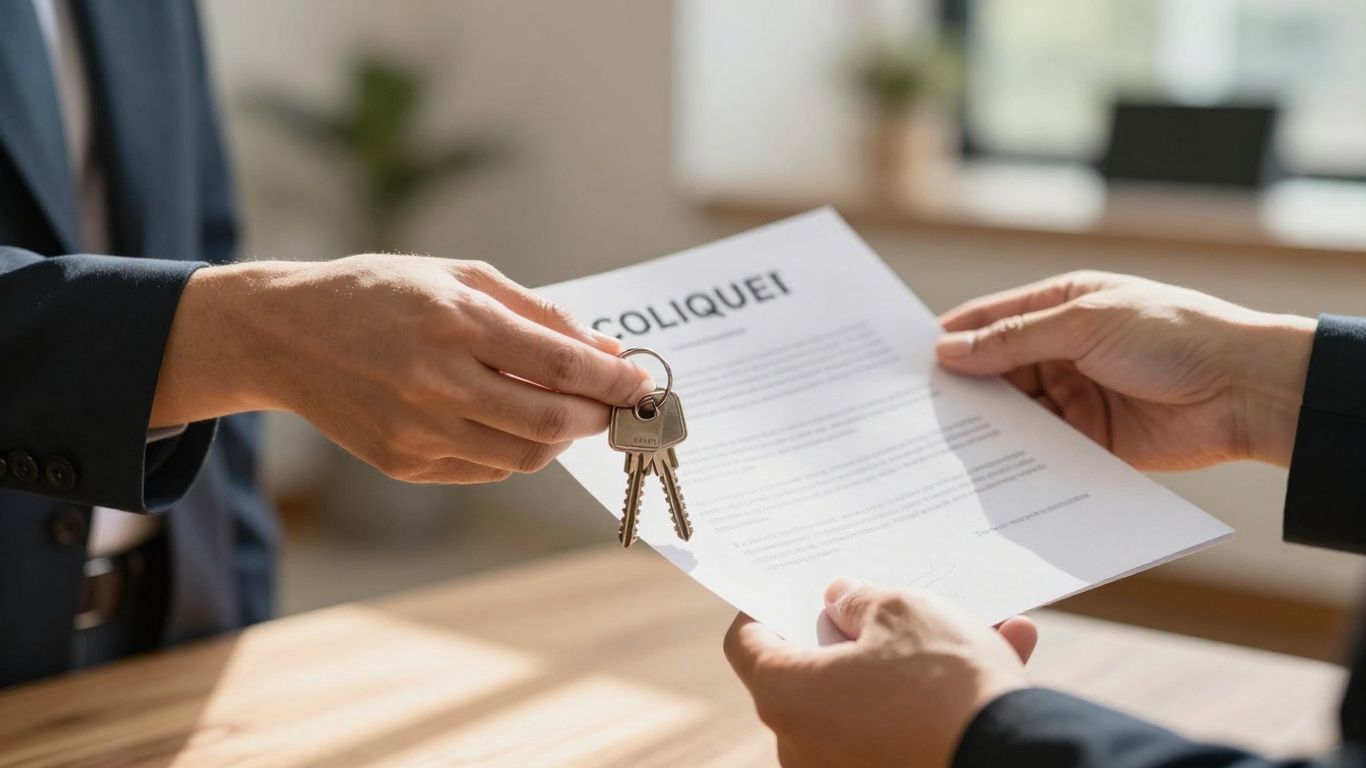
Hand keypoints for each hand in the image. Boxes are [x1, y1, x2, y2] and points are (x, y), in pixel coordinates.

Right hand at [153, 255, 652, 482]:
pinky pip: (488, 469)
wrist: (284, 335)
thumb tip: (608, 349)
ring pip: (526, 455)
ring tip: (564, 410)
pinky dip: (517, 451)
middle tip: (615, 405)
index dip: (613, 380)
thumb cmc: (381, 293)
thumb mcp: (459, 277)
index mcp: (453, 321)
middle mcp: (435, 381)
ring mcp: (417, 430)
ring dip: (562, 438)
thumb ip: (538, 313)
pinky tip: (510, 421)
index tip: (643, 384)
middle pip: (552, 422)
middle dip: (599, 417)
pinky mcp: (403, 463)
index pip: (560, 365)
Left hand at [724, 579, 1036, 767]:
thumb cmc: (944, 680)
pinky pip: (908, 729)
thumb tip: (841, 601)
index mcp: (786, 696)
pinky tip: (1002, 652)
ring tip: (970, 619)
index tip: (787, 586)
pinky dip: (940, 699)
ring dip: (915, 660)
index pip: (747, 643)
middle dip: (853, 632)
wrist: (1018, 758)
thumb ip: (859, 601)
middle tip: (879, 598)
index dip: (764, 606)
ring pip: (873, 699)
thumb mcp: (901, 612)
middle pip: (813, 673)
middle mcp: (803, 745)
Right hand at [935, 271, 1316, 469]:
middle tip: (910, 412)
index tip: (903, 362)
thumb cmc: (1174, 335)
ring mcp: (1074, 397)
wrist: (1245, 391)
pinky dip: (1015, 459)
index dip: (948, 339)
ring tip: (937, 446)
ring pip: (1012, 414)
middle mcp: (1061, 352)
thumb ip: (1014, 340)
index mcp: (1060, 308)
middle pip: (993, 371)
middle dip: (959, 390)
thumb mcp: (1085, 323)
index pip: (988, 321)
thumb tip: (948, 351)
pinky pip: (1040, 451)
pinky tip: (983, 472)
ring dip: (984, 428)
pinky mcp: (1089, 442)